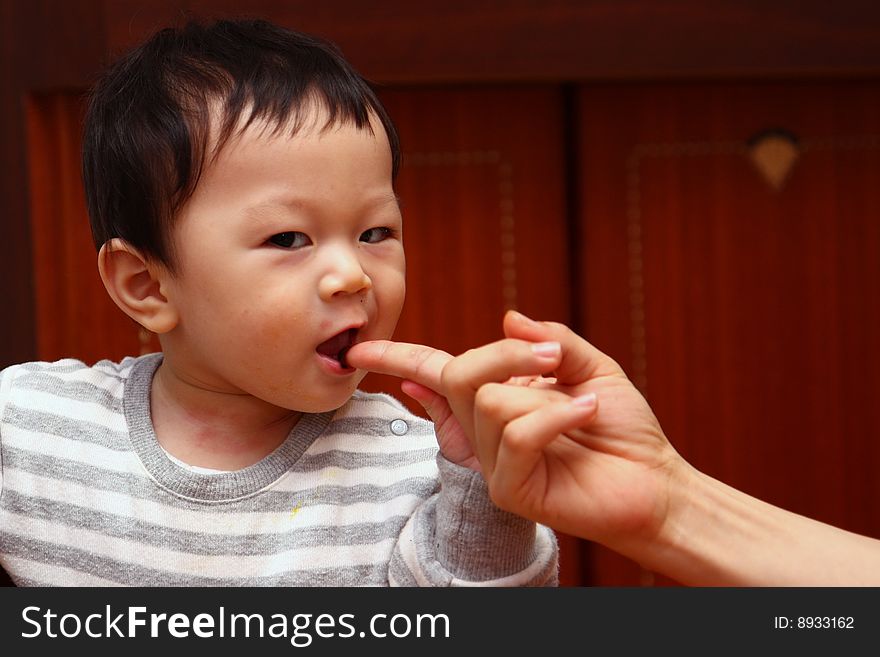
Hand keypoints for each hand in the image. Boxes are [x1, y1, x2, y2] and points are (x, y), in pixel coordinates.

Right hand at [347, 311, 684, 551]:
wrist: (656, 483)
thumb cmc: (621, 429)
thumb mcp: (589, 368)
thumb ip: (549, 341)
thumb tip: (508, 318)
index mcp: (493, 400)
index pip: (433, 373)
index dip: (395, 359)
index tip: (358, 350)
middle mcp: (483, 431)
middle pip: (457, 373)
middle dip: (504, 355)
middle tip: (550, 359)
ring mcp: (492, 463)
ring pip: (490, 400)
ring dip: (541, 388)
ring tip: (585, 401)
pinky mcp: (510, 489)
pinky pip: (518, 433)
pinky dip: (559, 414)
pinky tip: (587, 413)